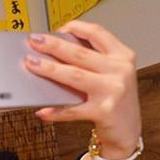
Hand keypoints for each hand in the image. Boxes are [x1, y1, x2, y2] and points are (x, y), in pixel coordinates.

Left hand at [25, 20, 141, 158]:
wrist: (127, 131)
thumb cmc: (115, 100)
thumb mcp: (111, 74)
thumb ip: (92, 62)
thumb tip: (56, 51)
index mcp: (122, 56)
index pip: (97, 33)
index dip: (74, 28)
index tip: (55, 29)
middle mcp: (120, 70)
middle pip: (80, 53)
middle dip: (53, 45)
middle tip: (34, 41)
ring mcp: (113, 91)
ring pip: (75, 76)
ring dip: (50, 69)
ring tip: (32, 64)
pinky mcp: (104, 112)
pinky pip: (73, 110)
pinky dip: (56, 111)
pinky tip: (43, 111)